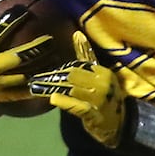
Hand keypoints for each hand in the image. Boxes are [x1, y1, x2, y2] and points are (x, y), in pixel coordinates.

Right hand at [0, 0, 54, 117]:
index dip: (12, 21)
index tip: (25, 11)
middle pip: (18, 57)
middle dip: (36, 49)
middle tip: (51, 39)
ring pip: (24, 76)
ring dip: (40, 68)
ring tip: (57, 59)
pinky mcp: (1, 96)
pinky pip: (22, 93)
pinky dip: (36, 88)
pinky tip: (50, 81)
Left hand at [27, 32, 131, 146]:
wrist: (118, 123)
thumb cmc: (105, 96)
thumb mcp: (99, 75)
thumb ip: (87, 56)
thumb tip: (77, 33)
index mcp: (104, 72)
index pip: (79, 65)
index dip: (62, 67)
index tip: (45, 68)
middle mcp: (103, 84)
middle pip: (73, 76)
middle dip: (54, 77)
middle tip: (36, 79)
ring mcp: (100, 100)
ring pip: (73, 90)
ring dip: (54, 89)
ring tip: (36, 88)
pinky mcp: (96, 116)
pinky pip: (78, 106)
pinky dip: (66, 102)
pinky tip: (53, 98)